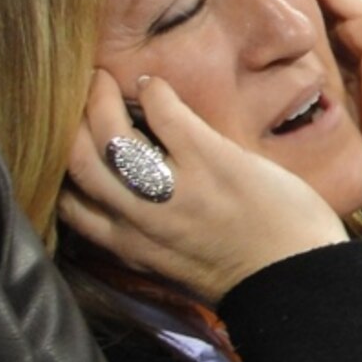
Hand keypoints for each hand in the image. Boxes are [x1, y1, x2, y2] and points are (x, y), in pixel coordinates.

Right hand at [59, 71, 347, 302]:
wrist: (299, 280)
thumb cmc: (251, 271)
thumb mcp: (179, 264)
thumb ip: (150, 236)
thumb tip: (138, 201)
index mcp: (130, 247)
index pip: (68, 204)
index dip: (62, 169)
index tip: (72, 142)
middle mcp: (140, 220)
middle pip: (77, 161)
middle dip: (70, 122)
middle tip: (80, 97)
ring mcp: (174, 190)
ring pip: (107, 136)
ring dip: (98, 100)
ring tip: (103, 81)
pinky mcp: (212, 162)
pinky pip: (165, 115)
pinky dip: (153, 93)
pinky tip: (155, 86)